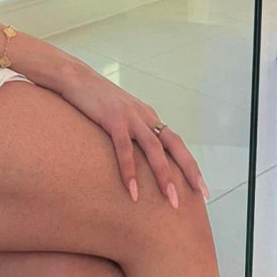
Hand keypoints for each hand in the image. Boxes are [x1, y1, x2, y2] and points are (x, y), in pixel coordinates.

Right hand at [58, 64, 209, 207]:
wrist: (75, 77)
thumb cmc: (95, 99)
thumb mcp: (120, 115)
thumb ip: (131, 131)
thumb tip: (136, 157)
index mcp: (148, 116)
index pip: (176, 143)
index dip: (190, 164)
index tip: (201, 188)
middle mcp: (144, 116)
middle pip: (174, 144)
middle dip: (188, 170)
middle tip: (199, 194)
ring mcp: (130, 116)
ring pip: (154, 148)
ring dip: (164, 175)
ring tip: (170, 199)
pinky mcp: (113, 118)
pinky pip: (124, 148)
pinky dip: (129, 170)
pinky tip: (132, 190)